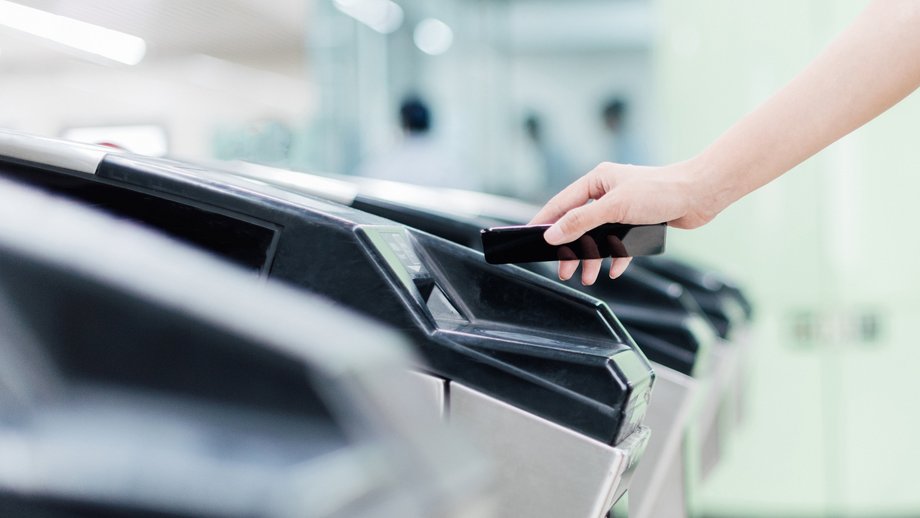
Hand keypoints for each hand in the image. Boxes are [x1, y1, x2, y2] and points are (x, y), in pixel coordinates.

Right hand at [529, 159, 717, 283]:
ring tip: (588, 276)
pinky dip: (616, 256)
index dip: (544, 221)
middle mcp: (607, 193)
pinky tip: (616, 268)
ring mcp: (622, 208)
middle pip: (578, 224)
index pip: (561, 203)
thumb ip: (580, 221)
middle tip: (563, 270)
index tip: (527, 236)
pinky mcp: (638, 222)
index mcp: (596, 181)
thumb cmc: (661, 191)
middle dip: (571, 249)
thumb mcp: (614, 207)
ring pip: (598, 236)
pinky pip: (619, 243)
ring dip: (593, 256)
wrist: (701, 194)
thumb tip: (552, 234)